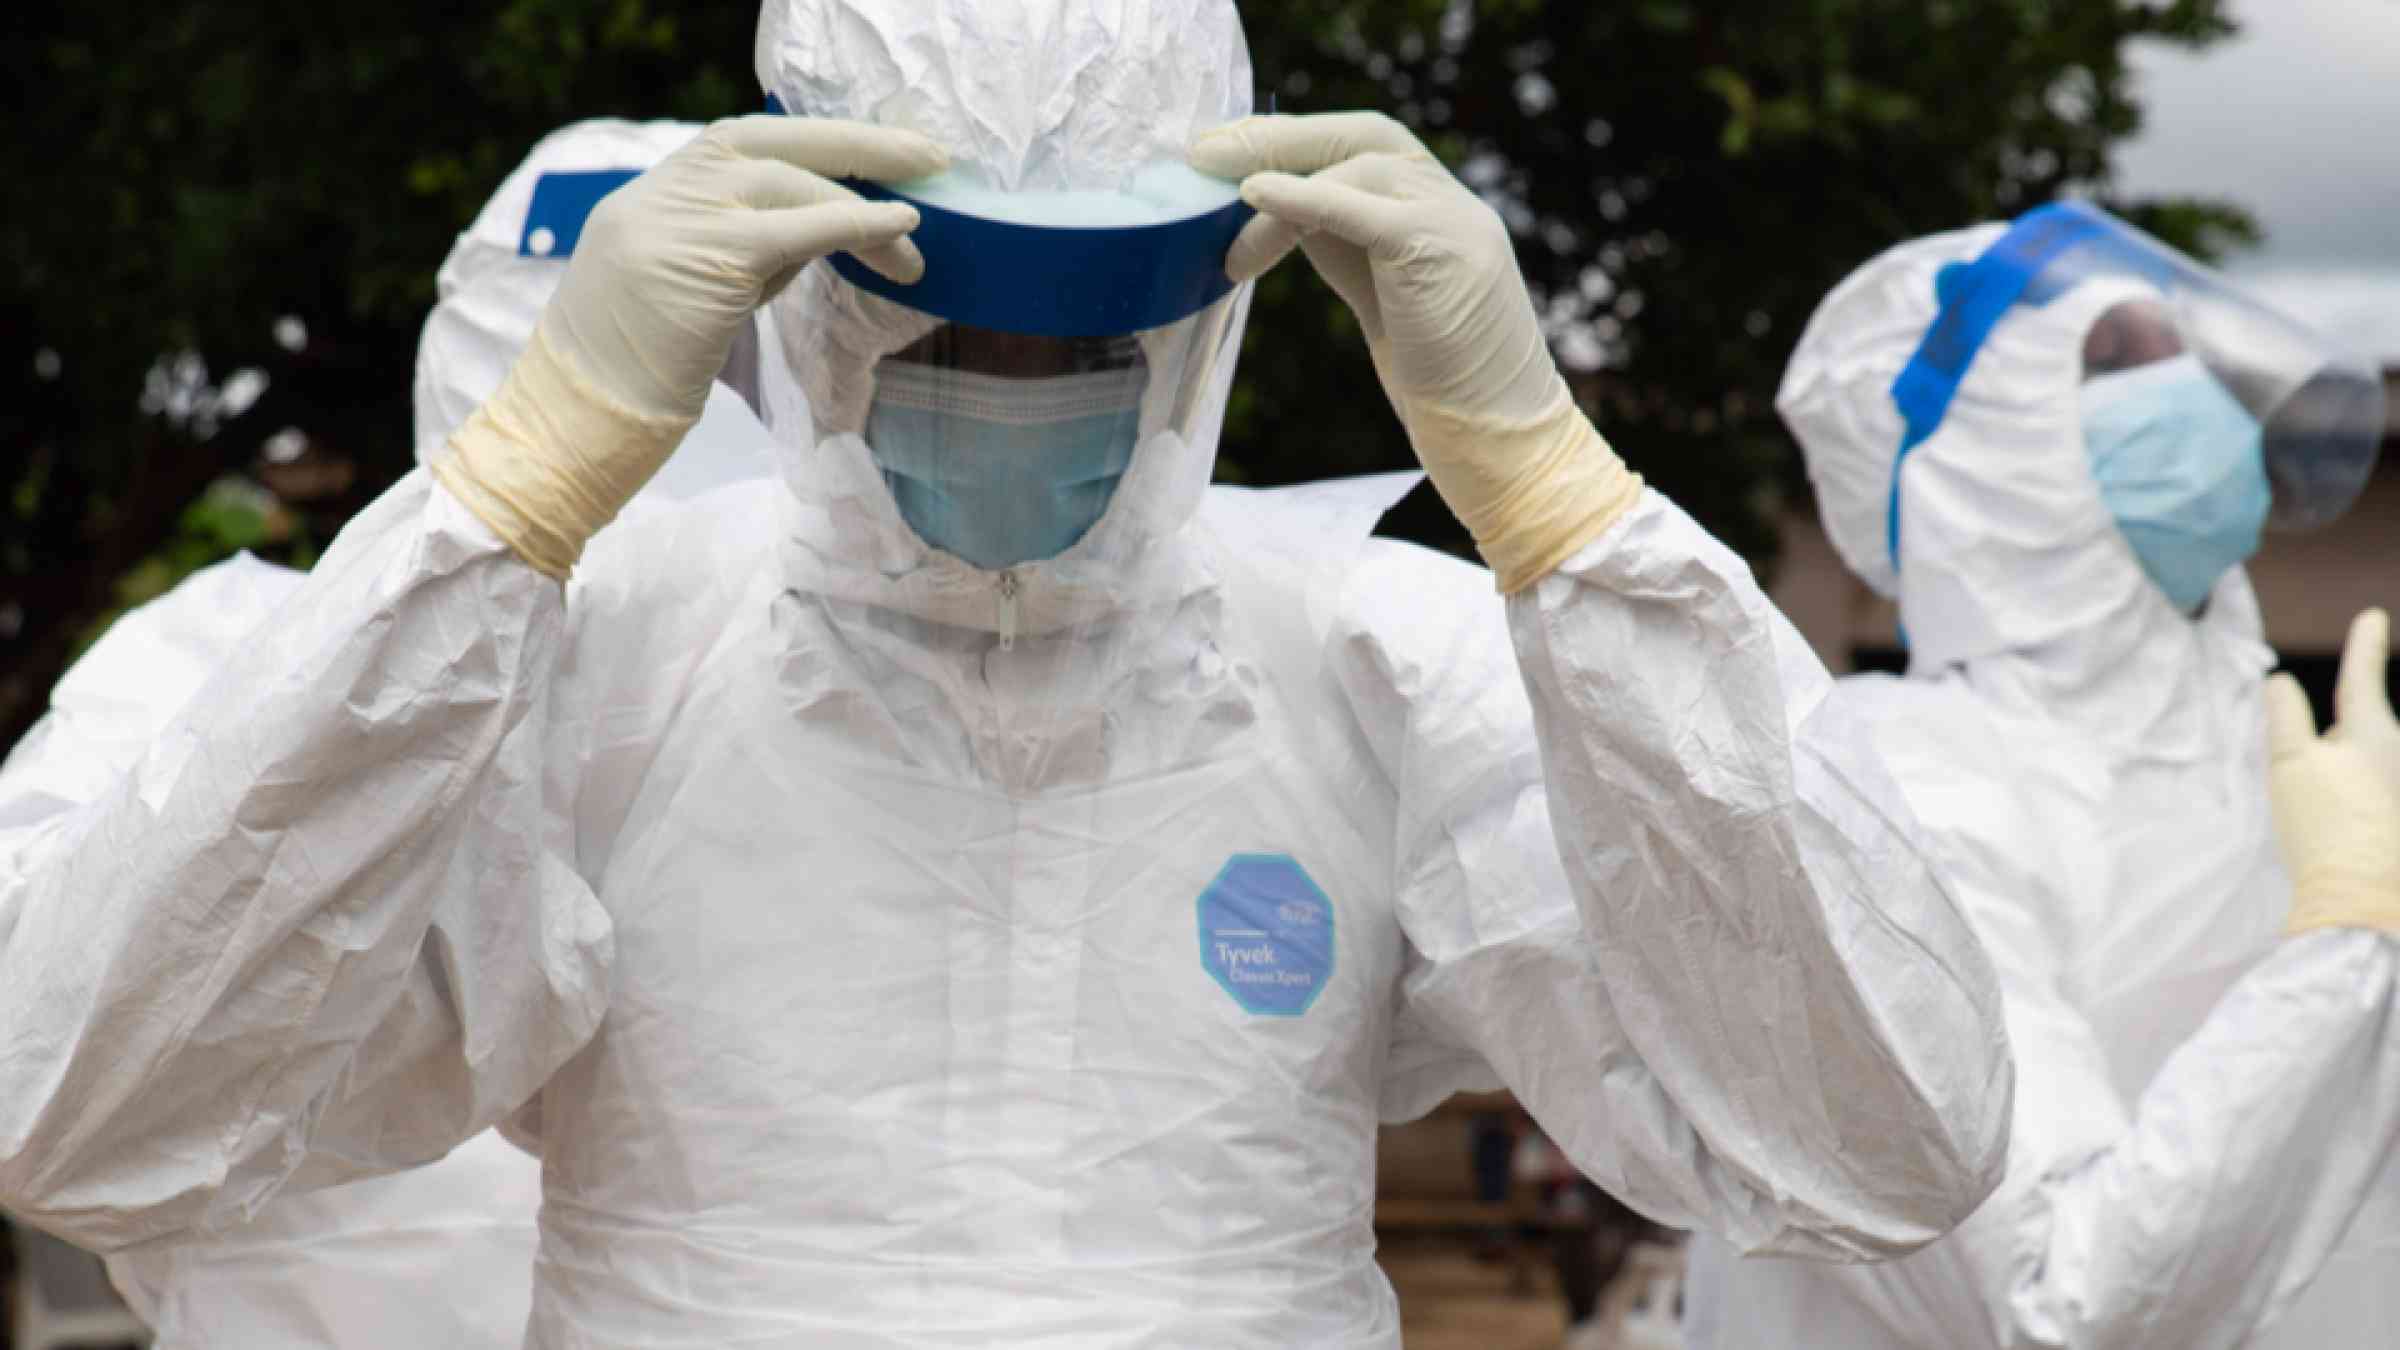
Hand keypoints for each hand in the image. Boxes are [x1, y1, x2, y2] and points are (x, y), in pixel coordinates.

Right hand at [433, 116, 946, 577]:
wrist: (572, 424)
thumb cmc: (631, 380)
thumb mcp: (684, 295)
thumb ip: (741, 255)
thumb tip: (824, 232)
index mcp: (648, 197)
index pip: (738, 143)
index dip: (811, 143)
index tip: (872, 155)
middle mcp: (657, 194)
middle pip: (767, 141)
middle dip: (855, 144)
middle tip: (927, 155)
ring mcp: (674, 220)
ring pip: (788, 184)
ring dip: (864, 207)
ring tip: (915, 244)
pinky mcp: (707, 259)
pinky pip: (797, 229)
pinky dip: (856, 222)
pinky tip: (901, 228)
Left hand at [1190, 113, 1639, 592]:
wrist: (1503, 439)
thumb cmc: (1442, 385)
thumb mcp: (1383, 298)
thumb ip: (1344, 247)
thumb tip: (1273, 211)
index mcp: (1437, 211)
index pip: (1365, 148)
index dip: (1295, 140)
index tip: (1228, 148)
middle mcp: (1452, 204)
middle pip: (1362, 137)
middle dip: (1281, 136)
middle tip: (1205, 152)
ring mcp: (1455, 221)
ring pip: (1356, 169)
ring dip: (1278, 191)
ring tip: (1224, 239)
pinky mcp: (1442, 250)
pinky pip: (1362, 206)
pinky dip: (1302, 196)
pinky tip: (1254, 196)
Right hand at [2266, 608, 2399, 936]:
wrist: (2361, 899)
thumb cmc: (2323, 826)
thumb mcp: (2288, 763)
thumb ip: (2283, 715)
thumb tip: (2279, 681)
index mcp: (2374, 733)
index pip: (2363, 676)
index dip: (2365, 644)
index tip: (2372, 615)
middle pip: (2365, 728)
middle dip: (2346, 733)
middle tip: (2312, 773)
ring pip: (2374, 763)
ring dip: (2351, 771)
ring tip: (2325, 810)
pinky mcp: (2398, 819)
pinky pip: (2380, 793)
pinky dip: (2363, 797)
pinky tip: (2345, 826)